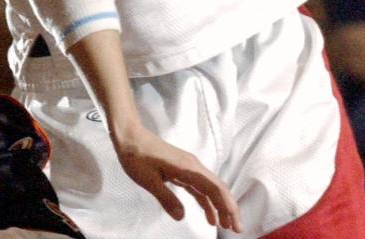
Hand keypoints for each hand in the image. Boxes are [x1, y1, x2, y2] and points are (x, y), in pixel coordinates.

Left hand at [114, 127, 241, 231]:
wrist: (128, 135)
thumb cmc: (136, 155)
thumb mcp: (149, 180)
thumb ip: (166, 199)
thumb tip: (182, 217)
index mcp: (188, 167)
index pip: (215, 188)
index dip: (228, 207)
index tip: (235, 224)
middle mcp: (192, 166)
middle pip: (217, 188)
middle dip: (229, 208)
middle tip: (236, 229)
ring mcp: (187, 167)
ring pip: (209, 188)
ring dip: (218, 206)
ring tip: (224, 225)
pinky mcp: (181, 170)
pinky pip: (199, 187)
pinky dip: (206, 201)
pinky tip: (208, 215)